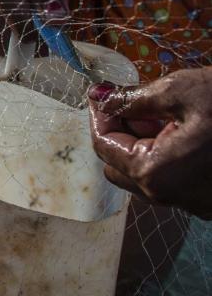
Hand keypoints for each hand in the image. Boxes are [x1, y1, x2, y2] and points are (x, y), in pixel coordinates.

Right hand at [0, 0, 61, 54]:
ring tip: (44, 34)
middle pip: (3, 23)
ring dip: (22, 23)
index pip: (12, 27)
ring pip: (4, 9)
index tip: (56, 56)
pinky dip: (20, 5)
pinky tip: (33, 6)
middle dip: (23, 40)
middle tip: (49, 52)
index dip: (33, 43)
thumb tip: (57, 20)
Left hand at [88, 68, 211, 219]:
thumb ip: (133, 99)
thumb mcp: (180, 91)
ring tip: (162, 111)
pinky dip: (168, 156)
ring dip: (144, 143)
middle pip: (119, 166)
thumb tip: (101, 98)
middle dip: (119, 131)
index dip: (99, 115)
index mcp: (156, 172)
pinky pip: (175, 181)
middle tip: (132, 99)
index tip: (101, 91)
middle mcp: (171, 197)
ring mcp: (195, 204)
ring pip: (147, 175)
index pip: (104, 145)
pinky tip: (185, 130)